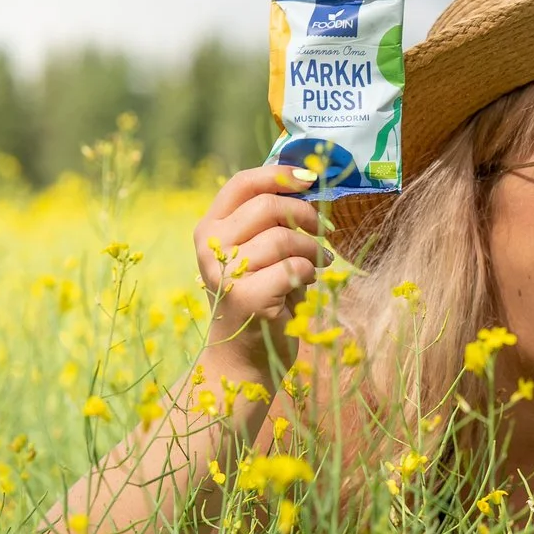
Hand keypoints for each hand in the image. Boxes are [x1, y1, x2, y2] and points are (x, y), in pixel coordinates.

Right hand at [193, 165, 330, 370]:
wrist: (243, 359)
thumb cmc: (260, 298)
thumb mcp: (257, 252)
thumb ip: (269, 221)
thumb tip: (305, 180)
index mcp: (209, 228)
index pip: (243, 183)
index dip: (280, 175)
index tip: (310, 179)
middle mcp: (210, 247)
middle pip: (269, 206)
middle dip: (306, 216)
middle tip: (324, 231)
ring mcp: (224, 273)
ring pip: (284, 238)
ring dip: (312, 249)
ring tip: (320, 262)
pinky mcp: (245, 298)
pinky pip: (293, 267)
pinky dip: (309, 272)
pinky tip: (308, 282)